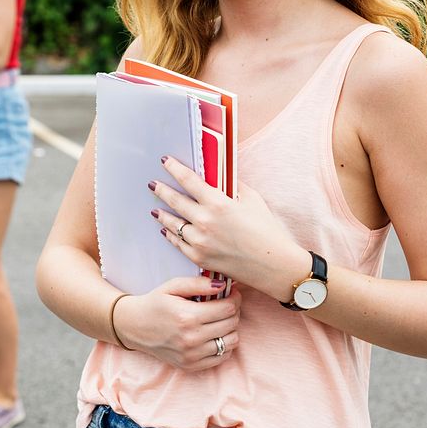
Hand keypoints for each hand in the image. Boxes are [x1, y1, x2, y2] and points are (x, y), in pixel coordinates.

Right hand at [115, 277, 241, 370]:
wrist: (134, 326)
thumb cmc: (155, 303)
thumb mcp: (173, 286)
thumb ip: (198, 283)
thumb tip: (223, 285)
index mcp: (187, 316)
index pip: (228, 308)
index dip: (234, 298)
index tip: (230, 292)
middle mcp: (191, 338)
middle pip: (232, 324)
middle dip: (233, 311)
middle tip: (225, 304)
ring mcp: (192, 355)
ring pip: (231, 341)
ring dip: (230, 328)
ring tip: (218, 319)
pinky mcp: (191, 365)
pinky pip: (223, 357)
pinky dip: (224, 345)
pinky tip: (213, 334)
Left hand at [151, 156, 305, 297]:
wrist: (274, 266)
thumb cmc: (267, 231)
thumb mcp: (252, 200)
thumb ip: (233, 186)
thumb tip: (221, 177)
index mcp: (218, 203)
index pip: (188, 180)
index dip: (174, 168)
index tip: (165, 161)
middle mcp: (204, 221)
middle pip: (174, 200)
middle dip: (161, 190)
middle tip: (153, 184)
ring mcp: (199, 241)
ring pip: (172, 223)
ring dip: (162, 214)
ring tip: (155, 209)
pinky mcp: (199, 258)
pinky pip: (178, 243)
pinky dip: (170, 234)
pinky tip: (166, 230)